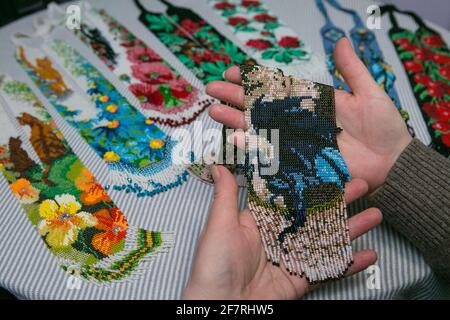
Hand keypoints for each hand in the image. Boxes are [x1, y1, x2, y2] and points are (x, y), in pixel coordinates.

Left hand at [183, 166, 381, 299]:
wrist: (220, 305)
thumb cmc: (215, 263)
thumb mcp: (220, 223)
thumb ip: (225, 194)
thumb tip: (219, 166)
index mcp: (260, 221)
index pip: (290, 198)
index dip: (310, 185)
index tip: (329, 169)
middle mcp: (278, 237)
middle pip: (314, 216)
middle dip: (338, 202)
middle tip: (362, 186)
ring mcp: (291, 259)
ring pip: (326, 240)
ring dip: (351, 229)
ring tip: (375, 214)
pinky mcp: (300, 281)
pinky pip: (327, 270)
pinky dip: (349, 264)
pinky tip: (369, 254)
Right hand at [206, 37, 411, 191]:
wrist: (391, 162)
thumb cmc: (383, 127)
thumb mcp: (368, 93)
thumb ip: (351, 69)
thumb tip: (341, 40)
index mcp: (311, 101)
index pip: (275, 86)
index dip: (253, 79)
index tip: (232, 71)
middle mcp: (298, 120)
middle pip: (261, 106)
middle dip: (236, 97)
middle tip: (213, 89)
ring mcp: (296, 141)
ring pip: (260, 128)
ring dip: (236, 119)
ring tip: (215, 110)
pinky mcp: (298, 161)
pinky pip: (270, 152)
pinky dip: (251, 145)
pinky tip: (234, 136)